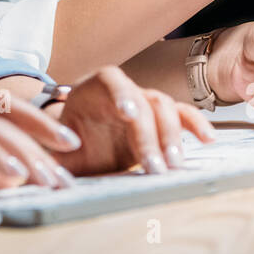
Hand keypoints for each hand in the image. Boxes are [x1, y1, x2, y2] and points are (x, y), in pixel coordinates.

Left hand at [48, 67, 214, 176]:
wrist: (75, 150)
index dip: (121, 93)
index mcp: (90, 90)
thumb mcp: (52, 153)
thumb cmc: (63, 149)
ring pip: (164, 108)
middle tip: (153, 166)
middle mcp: (120, 93)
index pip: (110, 80)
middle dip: (150, 134)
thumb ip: (50, 160)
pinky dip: (195, 125)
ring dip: (171, 137)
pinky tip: (208, 140)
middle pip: (142, 100)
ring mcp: (143, 104)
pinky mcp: (159, 122)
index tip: (127, 114)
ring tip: (172, 166)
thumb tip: (45, 174)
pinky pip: (181, 116)